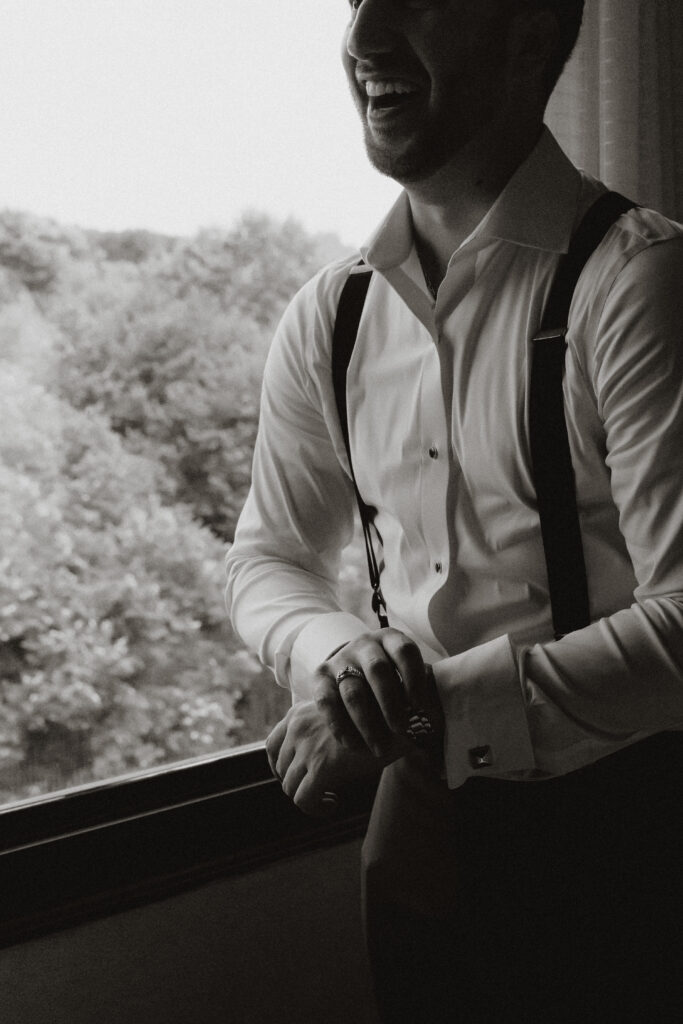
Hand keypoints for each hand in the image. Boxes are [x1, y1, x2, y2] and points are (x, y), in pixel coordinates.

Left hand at [265, 699, 390, 816]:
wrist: (400, 721)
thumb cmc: (375, 719)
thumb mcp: (337, 716)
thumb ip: (316, 730)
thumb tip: (305, 762)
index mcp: (299, 712)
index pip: (271, 745)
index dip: (281, 767)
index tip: (297, 778)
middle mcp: (298, 726)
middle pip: (281, 768)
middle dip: (297, 784)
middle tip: (319, 790)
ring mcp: (308, 746)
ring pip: (290, 786)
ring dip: (308, 797)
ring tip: (329, 798)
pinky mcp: (322, 767)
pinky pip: (303, 800)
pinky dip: (315, 809)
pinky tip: (333, 804)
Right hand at [312, 628, 443, 758]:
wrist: (353, 680)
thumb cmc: (392, 686)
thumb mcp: (407, 682)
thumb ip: (420, 695)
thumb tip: (431, 716)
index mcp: (391, 640)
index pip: (405, 651)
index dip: (414, 678)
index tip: (420, 706)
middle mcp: (365, 645)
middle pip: (378, 670)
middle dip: (391, 703)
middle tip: (401, 729)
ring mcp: (340, 659)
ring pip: (353, 691)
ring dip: (367, 723)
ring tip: (379, 748)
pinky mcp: (320, 676)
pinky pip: (327, 702)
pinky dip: (341, 727)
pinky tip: (353, 745)